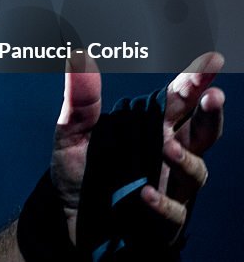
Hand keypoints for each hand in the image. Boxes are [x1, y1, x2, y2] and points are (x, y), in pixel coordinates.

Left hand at [51, 51, 224, 245]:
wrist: (67, 220)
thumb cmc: (80, 173)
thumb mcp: (71, 134)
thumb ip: (80, 101)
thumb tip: (79, 57)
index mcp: (151, 128)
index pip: (178, 101)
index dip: (195, 82)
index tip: (211, 61)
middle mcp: (167, 154)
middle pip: (202, 132)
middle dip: (210, 114)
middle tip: (212, 95)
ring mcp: (170, 188)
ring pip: (197, 172)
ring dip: (186, 159)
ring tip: (168, 147)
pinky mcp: (162, 221)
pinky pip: (174, 212)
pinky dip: (163, 203)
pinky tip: (145, 194)